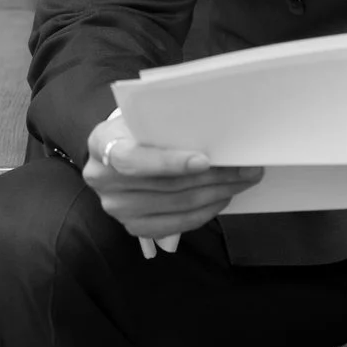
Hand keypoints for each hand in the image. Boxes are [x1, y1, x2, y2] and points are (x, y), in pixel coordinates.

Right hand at [82, 110, 264, 259]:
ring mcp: (117, 209)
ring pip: (178, 205)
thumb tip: (215, 132)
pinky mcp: (134, 227)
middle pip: (166, 185)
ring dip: (217, 192)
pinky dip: (205, 211)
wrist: (116, 153)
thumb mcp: (139, 119)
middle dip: (213, 176)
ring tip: (242, 180)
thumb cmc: (135, 131)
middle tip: (245, 167)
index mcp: (101, 144)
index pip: (133, 159)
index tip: (205, 160)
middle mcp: (102, 180)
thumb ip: (164, 125)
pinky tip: (222, 197)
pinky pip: (178, 224)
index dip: (169, 162)